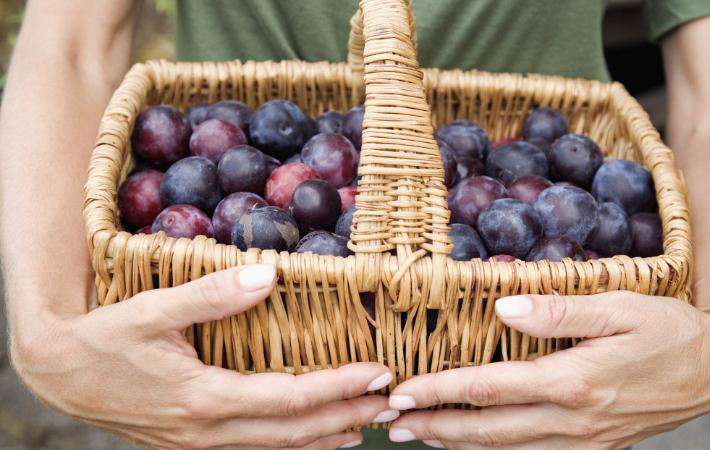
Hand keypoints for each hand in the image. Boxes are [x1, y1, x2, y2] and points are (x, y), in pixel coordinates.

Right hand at [10, 265, 397, 448]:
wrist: (57, 374)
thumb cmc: (104, 339)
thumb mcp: (153, 310)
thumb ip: (211, 295)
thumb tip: (269, 276)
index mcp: (204, 399)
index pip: (291, 399)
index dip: (339, 387)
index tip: (377, 372)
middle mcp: (207, 431)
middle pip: (294, 433)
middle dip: (346, 418)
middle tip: (387, 402)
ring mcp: (200, 444)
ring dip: (325, 438)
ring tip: (365, 425)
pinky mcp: (193, 443)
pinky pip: (255, 449)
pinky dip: (292, 444)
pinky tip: (311, 436)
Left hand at [387, 292, 709, 448]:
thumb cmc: (668, 330)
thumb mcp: (619, 307)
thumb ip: (559, 311)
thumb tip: (501, 308)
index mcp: (573, 381)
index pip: (490, 388)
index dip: (441, 390)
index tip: (402, 393)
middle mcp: (572, 419)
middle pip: (487, 429)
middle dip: (435, 427)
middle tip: (391, 424)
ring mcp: (583, 440)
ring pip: (506, 449)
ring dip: (458, 444)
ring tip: (420, 437)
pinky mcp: (593, 448)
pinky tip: (475, 446)